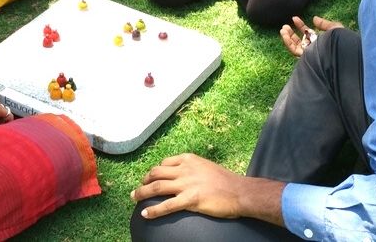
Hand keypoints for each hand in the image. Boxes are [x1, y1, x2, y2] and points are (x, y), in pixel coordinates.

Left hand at [130, 153, 247, 219]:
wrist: (241, 192)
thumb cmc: (227, 182)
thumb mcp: (207, 167)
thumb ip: (193, 169)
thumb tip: (184, 176)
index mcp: (189, 159)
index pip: (165, 163)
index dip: (154, 172)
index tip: (150, 178)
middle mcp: (185, 169)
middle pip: (156, 173)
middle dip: (144, 181)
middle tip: (138, 189)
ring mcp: (187, 184)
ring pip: (156, 187)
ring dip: (142, 193)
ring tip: (134, 198)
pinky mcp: (190, 200)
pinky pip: (166, 205)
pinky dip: (153, 210)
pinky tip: (145, 215)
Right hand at [279, 15, 344, 57]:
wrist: (342, 52)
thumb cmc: (341, 41)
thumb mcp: (334, 28)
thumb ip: (324, 24)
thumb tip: (314, 18)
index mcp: (319, 41)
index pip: (307, 33)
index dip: (300, 25)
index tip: (295, 18)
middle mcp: (313, 47)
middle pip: (299, 40)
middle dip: (291, 33)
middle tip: (285, 26)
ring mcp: (309, 53)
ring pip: (295, 46)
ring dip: (287, 38)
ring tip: (282, 29)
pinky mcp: (305, 57)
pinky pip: (294, 50)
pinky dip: (288, 43)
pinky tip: (284, 35)